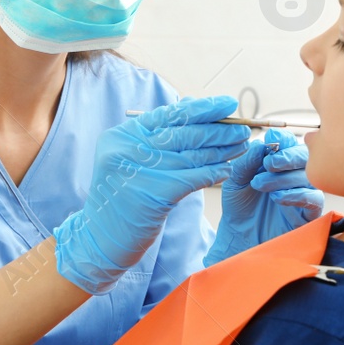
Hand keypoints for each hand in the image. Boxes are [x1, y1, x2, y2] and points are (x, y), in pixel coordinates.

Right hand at [55, 95, 249, 293]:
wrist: (101, 239)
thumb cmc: (121, 200)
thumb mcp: (130, 162)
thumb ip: (155, 138)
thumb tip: (194, 107)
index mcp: (122, 136)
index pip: (168, 114)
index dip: (202, 108)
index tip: (227, 104)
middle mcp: (127, 149)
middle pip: (183, 133)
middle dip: (218, 130)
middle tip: (243, 128)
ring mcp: (138, 171)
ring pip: (192, 155)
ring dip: (222, 150)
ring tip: (241, 146)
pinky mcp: (153, 194)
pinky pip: (193, 178)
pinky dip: (213, 173)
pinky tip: (227, 170)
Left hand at [203, 127, 323, 264]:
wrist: (238, 238)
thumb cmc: (238, 208)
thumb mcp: (235, 182)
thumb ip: (247, 162)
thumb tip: (262, 143)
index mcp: (278, 164)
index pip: (290, 144)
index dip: (284, 141)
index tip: (271, 141)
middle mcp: (294, 176)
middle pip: (305, 157)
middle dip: (287, 156)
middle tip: (268, 163)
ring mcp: (304, 194)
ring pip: (308, 176)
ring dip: (284, 178)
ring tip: (260, 184)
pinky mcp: (309, 214)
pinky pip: (314, 198)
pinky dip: (297, 195)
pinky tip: (277, 198)